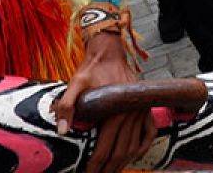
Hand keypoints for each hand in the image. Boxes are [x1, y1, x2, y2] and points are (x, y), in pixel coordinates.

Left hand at [55, 32, 155, 172]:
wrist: (109, 53)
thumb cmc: (92, 69)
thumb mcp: (75, 84)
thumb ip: (67, 106)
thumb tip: (63, 131)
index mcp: (114, 110)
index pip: (104, 148)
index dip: (95, 165)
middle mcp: (130, 113)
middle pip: (120, 151)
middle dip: (108, 168)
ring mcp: (140, 110)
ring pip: (134, 146)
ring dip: (124, 163)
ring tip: (113, 171)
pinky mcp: (144, 107)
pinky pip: (149, 132)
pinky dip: (143, 146)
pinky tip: (134, 155)